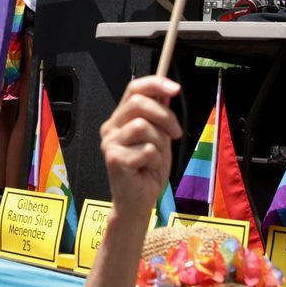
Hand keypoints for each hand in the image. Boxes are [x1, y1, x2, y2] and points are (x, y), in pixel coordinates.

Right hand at [100, 76, 180, 214]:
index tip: (175, 88)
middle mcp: (111, 127)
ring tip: (155, 157)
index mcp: (121, 119)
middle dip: (164, 115)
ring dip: (159, 143)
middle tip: (175, 133)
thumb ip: (160, 117)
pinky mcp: (114, 158)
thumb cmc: (147, 171)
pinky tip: (148, 168)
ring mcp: (110, 143)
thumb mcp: (160, 139)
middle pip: (138, 103)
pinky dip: (155, 159)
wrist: (138, 202)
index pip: (133, 89)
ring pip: (143, 126)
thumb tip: (166, 93)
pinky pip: (145, 149)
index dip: (154, 84)